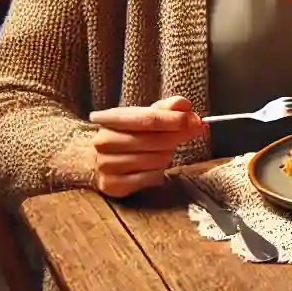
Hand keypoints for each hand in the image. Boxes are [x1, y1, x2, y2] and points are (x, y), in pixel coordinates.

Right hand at [86, 96, 205, 197]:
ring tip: (158, 152)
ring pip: (157, 160)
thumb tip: (185, 105)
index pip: (148, 119)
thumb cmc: (128, 133)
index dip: (175, 120)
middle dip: (177, 138)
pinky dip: (158, 173)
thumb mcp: (144, 115)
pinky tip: (151, 168)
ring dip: (166, 156)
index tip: (195, 121)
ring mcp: (106, 164)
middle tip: (184, 135)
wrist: (95, 158)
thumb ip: (167, 108)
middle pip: (156, 140)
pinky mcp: (111, 185)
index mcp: (111, 119)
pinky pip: (151, 178)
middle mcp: (105, 141)